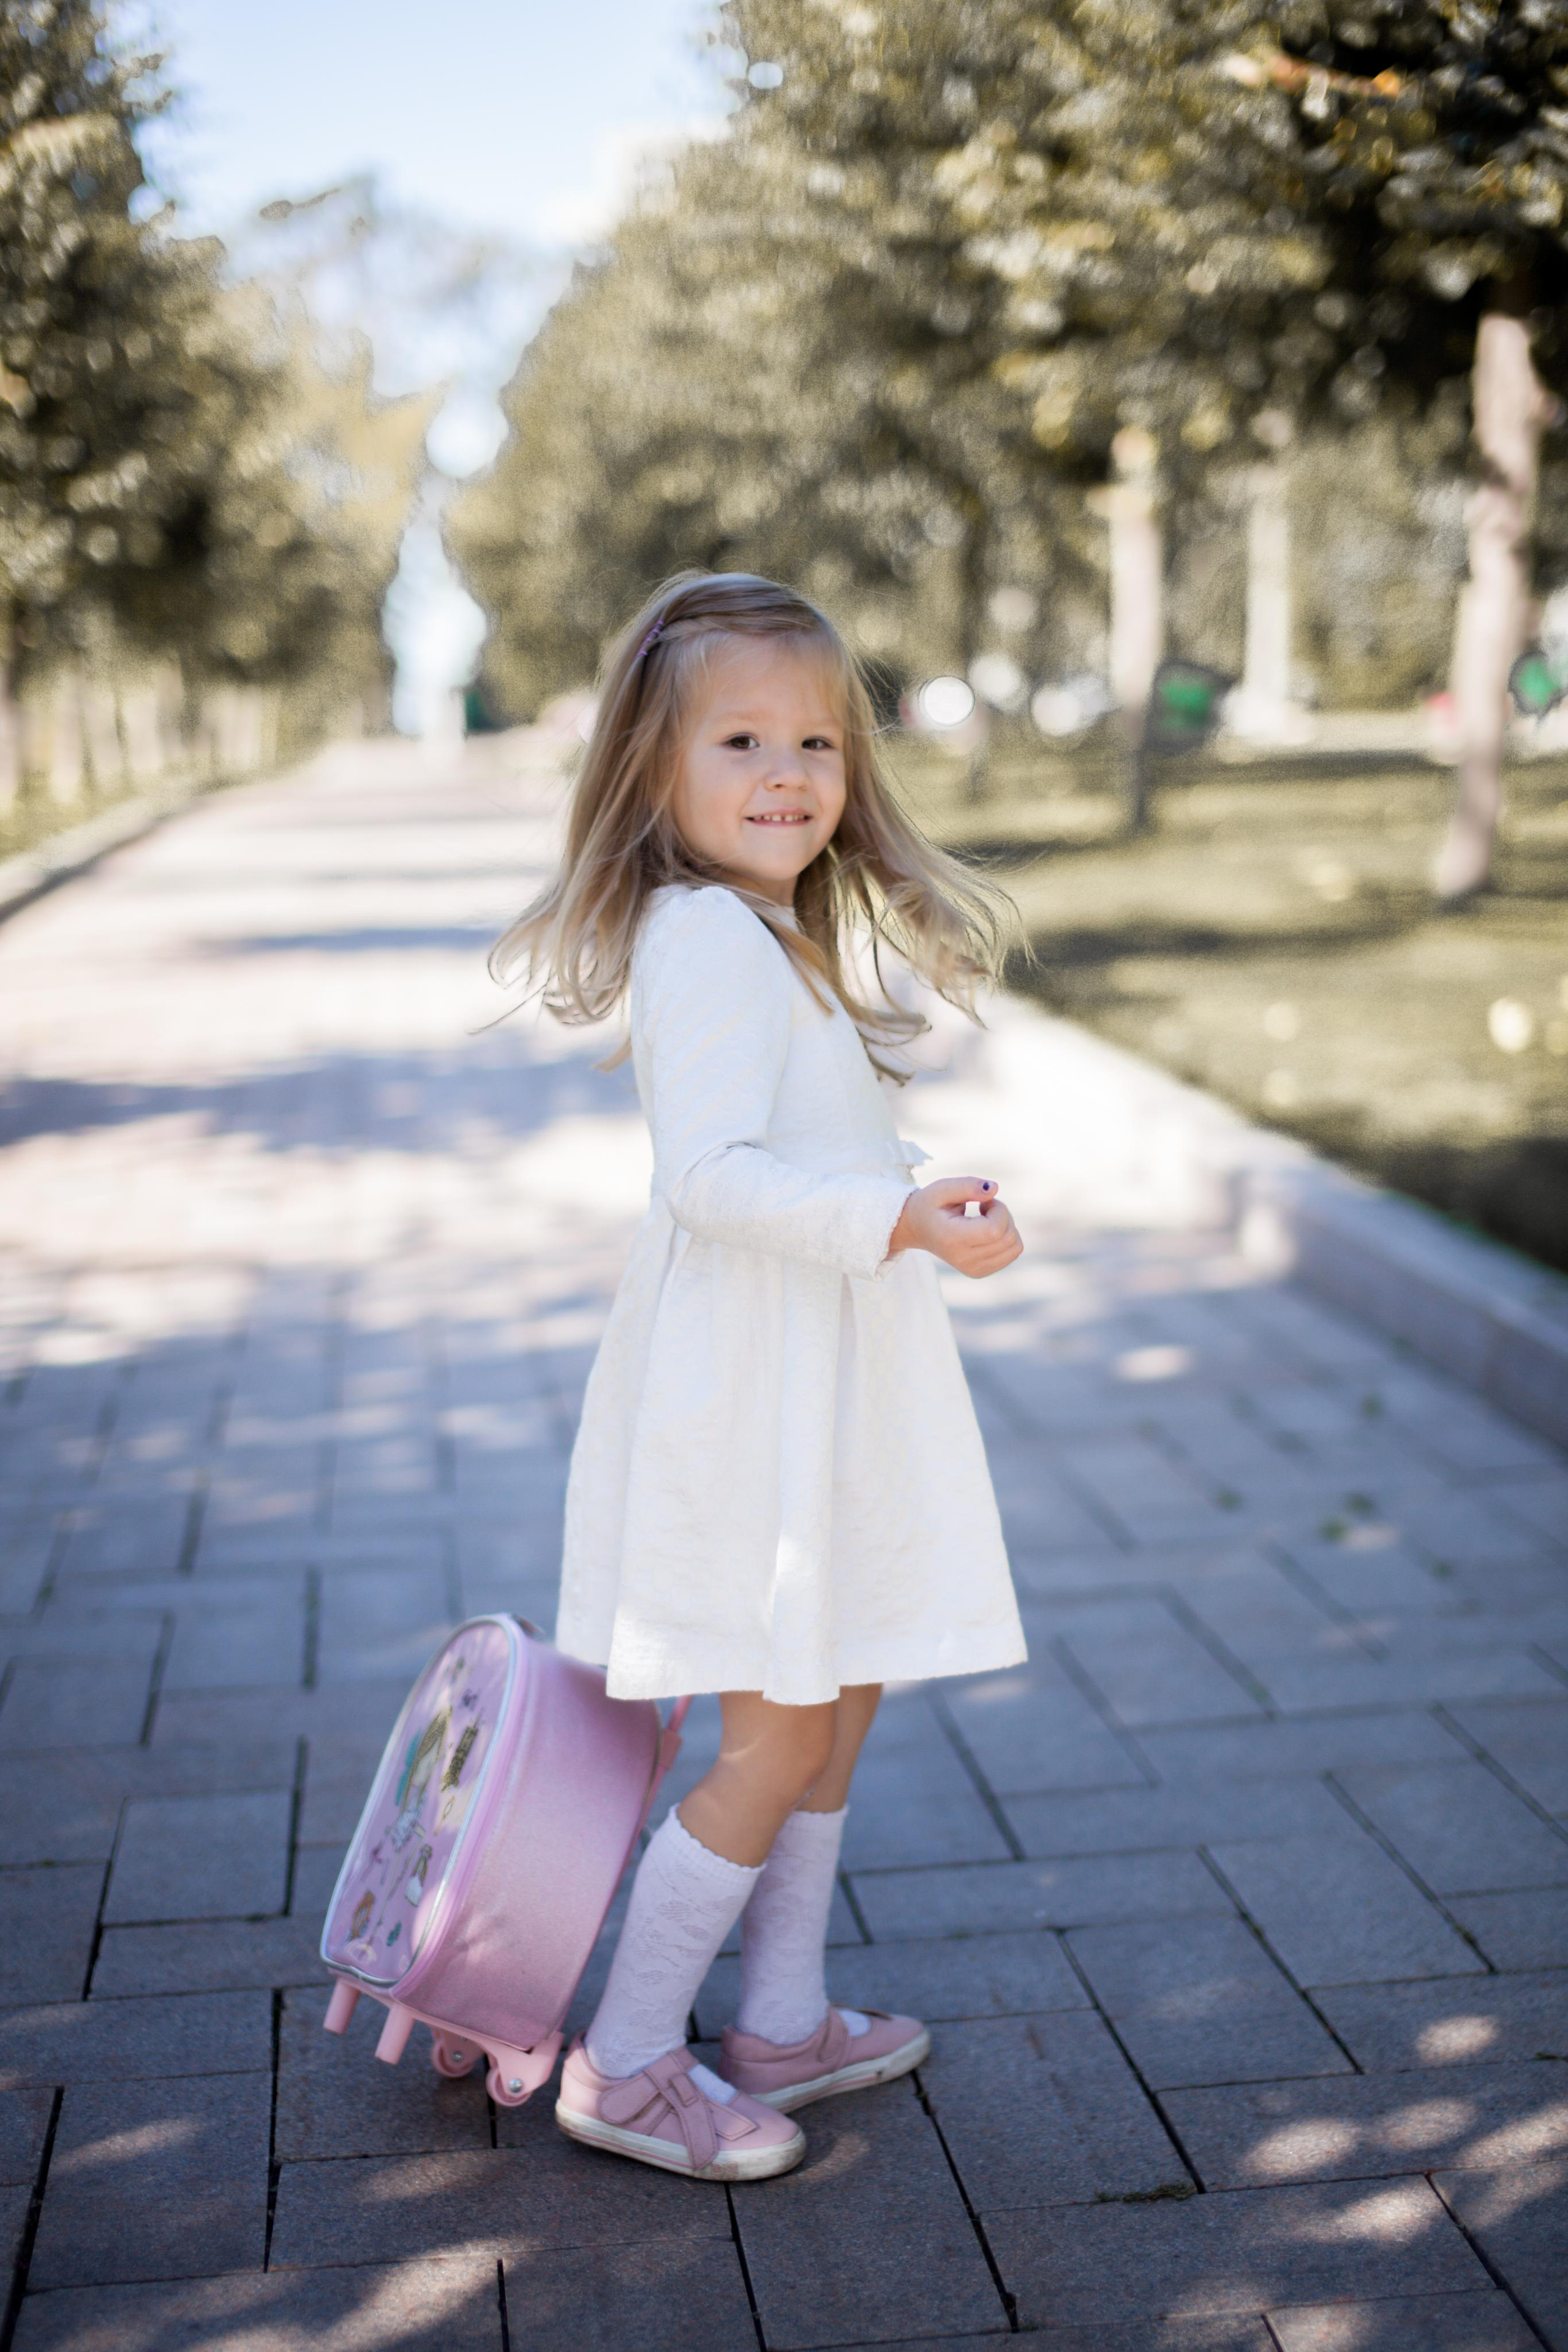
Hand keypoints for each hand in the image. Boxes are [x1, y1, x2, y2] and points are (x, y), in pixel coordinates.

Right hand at [887, 1177, 1022, 1277]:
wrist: (916, 1229)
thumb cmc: (930, 1205)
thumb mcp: (942, 1188)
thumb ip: (968, 1186)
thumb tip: (995, 1188)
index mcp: (952, 1240)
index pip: (994, 1230)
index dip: (998, 1209)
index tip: (983, 1201)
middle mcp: (964, 1260)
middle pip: (1008, 1237)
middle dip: (1003, 1214)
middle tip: (983, 1206)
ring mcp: (973, 1270)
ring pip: (1015, 1246)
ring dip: (1007, 1226)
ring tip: (985, 1219)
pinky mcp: (980, 1272)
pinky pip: (1012, 1253)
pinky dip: (1005, 1237)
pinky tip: (986, 1231)